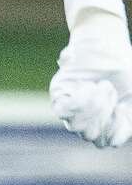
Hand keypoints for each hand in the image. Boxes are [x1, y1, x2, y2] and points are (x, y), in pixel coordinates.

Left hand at [49, 12, 131, 148]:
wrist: (107, 42)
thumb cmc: (124, 68)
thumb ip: (130, 113)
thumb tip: (118, 128)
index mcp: (108, 121)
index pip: (107, 142)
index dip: (117, 131)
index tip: (123, 107)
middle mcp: (88, 117)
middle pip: (91, 137)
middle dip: (106, 116)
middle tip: (112, 90)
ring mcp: (72, 107)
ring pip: (78, 126)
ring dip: (95, 107)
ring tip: (104, 86)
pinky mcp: (60, 94)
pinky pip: (63, 111)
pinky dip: (80, 101)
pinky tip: (90, 86)